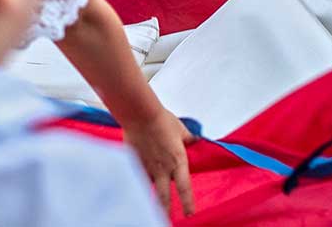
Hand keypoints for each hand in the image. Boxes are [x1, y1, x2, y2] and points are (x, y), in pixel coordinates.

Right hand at [121, 101, 195, 217]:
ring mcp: (148, 168)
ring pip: (150, 189)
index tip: (190, 214)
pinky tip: (135, 190)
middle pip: (164, 196)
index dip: (187, 202)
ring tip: (149, 211)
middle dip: (166, 211)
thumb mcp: (181, 129)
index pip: (184, 187)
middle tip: (167, 222)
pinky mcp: (135, 164)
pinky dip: (138, 183)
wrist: (141, 116)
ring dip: (151, 199)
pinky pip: (138, 178)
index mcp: (178, 161)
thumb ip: (188, 138)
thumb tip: (196, 140)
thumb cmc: (162, 120)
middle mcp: (163, 169)